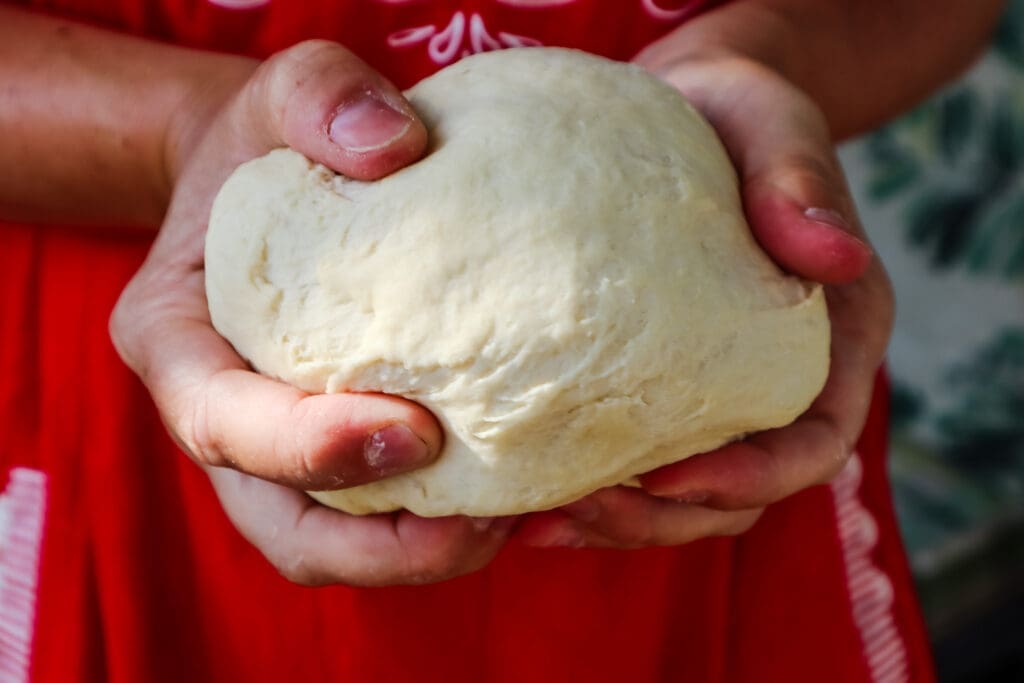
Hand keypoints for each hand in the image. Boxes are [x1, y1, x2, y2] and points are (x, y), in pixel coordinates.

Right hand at [110, 41, 514, 584]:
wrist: (280, 177)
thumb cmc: (274, 140)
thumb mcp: (284, 87)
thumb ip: (321, 96)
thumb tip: (396, 147)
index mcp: (176, 341)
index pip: (222, 424)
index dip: (308, 449)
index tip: (417, 428)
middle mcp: (221, 414)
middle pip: (283, 524)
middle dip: (380, 546)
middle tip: (487, 523)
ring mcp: (278, 446)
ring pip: (337, 543)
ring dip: (424, 553)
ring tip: (520, 519)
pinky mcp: (337, 450)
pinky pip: (382, 516)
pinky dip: (443, 524)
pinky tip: (520, 490)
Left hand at [517, 55, 892, 548]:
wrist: (691, 109)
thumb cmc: (738, 112)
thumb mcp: (772, 124)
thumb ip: (800, 181)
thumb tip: (835, 257)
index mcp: (834, 338)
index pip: (813, 442)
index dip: (752, 477)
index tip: (671, 479)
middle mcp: (779, 380)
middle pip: (742, 491)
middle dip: (665, 518)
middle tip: (581, 512)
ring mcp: (714, 390)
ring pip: (682, 494)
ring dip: (616, 520)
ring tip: (536, 523)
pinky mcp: (654, 383)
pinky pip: (629, 456)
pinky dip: (581, 485)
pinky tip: (518, 494)